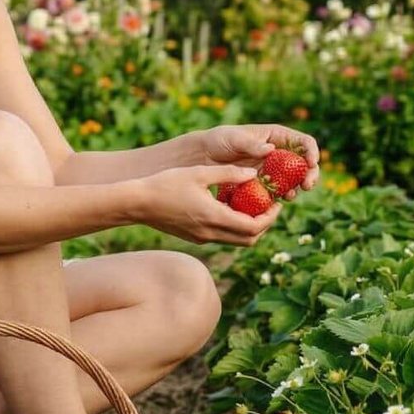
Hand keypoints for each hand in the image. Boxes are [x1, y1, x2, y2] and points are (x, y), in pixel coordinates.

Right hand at [138, 164, 280, 245]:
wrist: (137, 203)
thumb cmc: (165, 184)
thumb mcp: (199, 172)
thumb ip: (229, 173)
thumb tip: (254, 174)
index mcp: (214, 216)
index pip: (254, 226)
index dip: (270, 217)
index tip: (276, 203)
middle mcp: (210, 232)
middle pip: (249, 239)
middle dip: (264, 225)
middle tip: (268, 207)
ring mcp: (201, 237)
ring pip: (236, 240)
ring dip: (249, 227)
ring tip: (250, 207)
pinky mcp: (194, 237)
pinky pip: (222, 236)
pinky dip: (232, 226)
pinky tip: (227, 208)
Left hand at [193, 124, 320, 196]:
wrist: (203, 156)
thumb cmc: (218, 140)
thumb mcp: (233, 139)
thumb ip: (251, 145)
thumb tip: (271, 150)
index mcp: (277, 136)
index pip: (303, 142)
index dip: (311, 152)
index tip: (311, 163)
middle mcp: (279, 152)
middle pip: (304, 163)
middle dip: (310, 174)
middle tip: (307, 185)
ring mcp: (273, 168)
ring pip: (293, 179)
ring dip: (296, 187)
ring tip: (290, 195)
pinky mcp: (265, 182)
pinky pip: (278, 189)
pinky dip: (281, 195)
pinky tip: (278, 200)